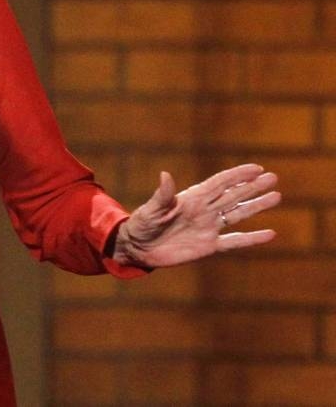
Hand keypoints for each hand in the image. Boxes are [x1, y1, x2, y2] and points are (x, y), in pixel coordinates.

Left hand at [113, 163, 280, 268]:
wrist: (138, 248)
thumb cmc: (142, 224)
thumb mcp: (151, 209)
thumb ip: (162, 195)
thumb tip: (165, 175)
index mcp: (191, 198)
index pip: (219, 183)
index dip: (237, 175)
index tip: (256, 168)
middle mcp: (204, 210)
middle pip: (233, 195)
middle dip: (252, 187)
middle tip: (273, 178)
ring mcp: (208, 227)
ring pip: (237, 214)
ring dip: (256, 206)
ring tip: (276, 197)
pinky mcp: (208, 245)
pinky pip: (234, 241)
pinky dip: (251, 238)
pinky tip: (270, 234)